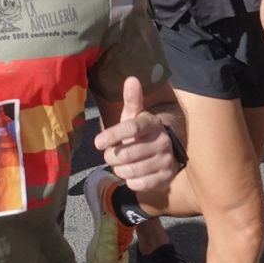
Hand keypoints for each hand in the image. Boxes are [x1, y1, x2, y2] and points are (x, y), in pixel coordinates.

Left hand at [93, 77, 178, 191]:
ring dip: (119, 169)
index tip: (97, 142)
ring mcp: (166, 160)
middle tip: (110, 154)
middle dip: (111, 156)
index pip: (131, 128)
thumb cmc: (140, 133)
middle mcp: (163, 141)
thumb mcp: (134, 116)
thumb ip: (132, 99)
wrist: (163, 153)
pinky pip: (138, 184)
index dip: (112, 135)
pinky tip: (132, 174)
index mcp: (152, 123)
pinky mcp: (166, 178)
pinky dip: (129, 181)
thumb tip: (131, 78)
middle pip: (125, 154)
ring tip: (121, 164)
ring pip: (130, 170)